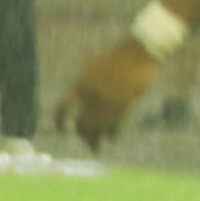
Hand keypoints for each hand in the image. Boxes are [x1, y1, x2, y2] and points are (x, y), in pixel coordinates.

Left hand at [53, 37, 162, 153]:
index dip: (59, 121)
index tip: (61, 129)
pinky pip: (115, 128)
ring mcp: (109, 103)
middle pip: (81, 124)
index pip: (63, 108)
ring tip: (95, 149)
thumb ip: (84, 84)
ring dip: (95, 141)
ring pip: (97, 131)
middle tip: (84, 139)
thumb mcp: (94, 67)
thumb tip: (78, 100)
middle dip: (82, 134)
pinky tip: (111, 139)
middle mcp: (93, 97)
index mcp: (82, 84)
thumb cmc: (117, 56)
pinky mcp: (126, 107)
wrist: (140, 51)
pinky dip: (112, 136)